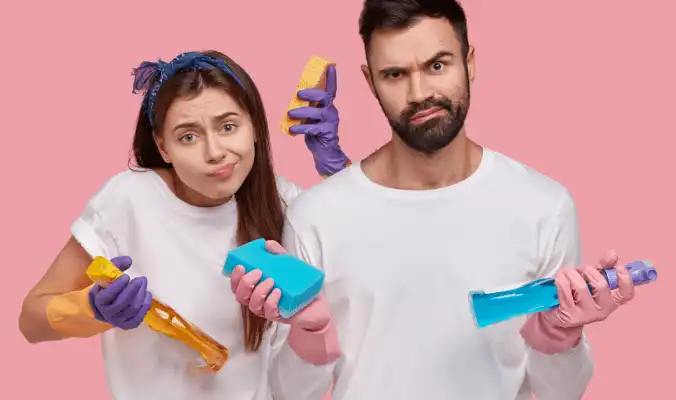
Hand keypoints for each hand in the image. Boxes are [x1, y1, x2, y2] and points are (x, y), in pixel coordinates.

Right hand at [88, 256, 152, 329]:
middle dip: (133, 289)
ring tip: (143, 284)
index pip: (108, 295)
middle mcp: (107, 313)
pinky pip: (139, 317)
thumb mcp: (106, 275)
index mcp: (99, 301)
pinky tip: (147, 294)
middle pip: (123, 302)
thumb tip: (128, 260)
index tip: (126, 276)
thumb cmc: (106, 288)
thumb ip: (115, 265)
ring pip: (132, 309)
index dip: (118, 285)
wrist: (104, 306)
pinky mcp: (128, 324)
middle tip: (141, 279)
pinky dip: (145, 304)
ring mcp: (118, 321)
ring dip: (141, 294)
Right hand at [229, 240, 340, 363]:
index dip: (234, 277)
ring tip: (271, 281)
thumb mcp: (288, 266)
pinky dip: (271, 301)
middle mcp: (259, 300)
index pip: (237, 286)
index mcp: (257, 288)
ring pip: (253, 305)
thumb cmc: (299, 286)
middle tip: (258, 272)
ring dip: (259, 291)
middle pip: (240, 296)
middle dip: (245, 283)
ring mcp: (268, 310)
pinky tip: (278, 292)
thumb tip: (267, 244)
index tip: (240, 266)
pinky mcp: (279, 316)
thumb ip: (277, 254)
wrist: (316, 304)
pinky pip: (269, 311)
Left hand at [287, 65, 349, 176]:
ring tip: (290, 114)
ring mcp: (331, 122)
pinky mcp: (328, 133)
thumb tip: (294, 100)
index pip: (331, 89)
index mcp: (327, 106)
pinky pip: (314, 128)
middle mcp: (331, 112)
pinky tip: (292, 129)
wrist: (324, 154)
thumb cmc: (316, 134)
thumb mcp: (310, 118)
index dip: (331, 78)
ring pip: (318, 112)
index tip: (330, 66)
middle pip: (325, 97)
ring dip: (302, 112)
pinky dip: (301, 128)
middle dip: (312, 93)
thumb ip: (306, 108)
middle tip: (298, 94)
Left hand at [521, 251, 635, 352]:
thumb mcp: (590, 280)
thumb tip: (613, 253)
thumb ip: (603, 267)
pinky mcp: (569, 315)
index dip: (625, 279)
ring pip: (581, 287)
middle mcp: (602, 311)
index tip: (618, 266)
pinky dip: (560, 279)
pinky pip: (564, 289)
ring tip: (565, 272)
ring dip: (571, 273)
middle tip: (579, 269)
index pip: (626, 294)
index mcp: (611, 302)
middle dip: (588, 270)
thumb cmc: (576, 295)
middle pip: (601, 285)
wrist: (557, 315)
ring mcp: (585, 315)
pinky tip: (558, 279)